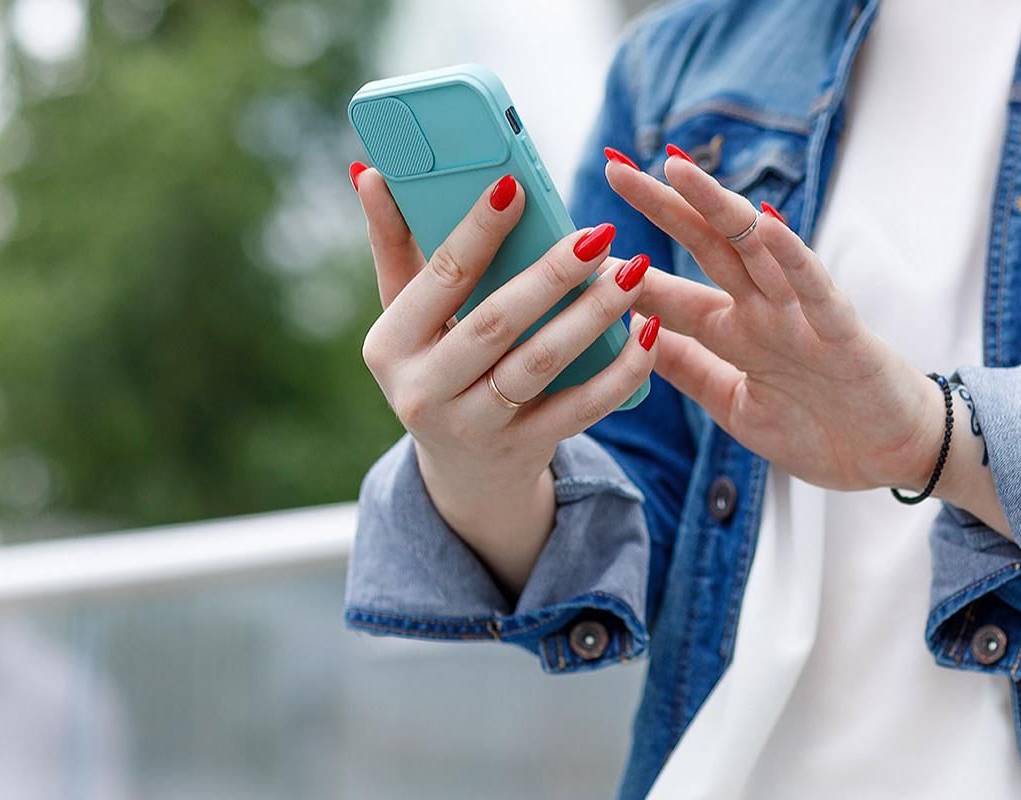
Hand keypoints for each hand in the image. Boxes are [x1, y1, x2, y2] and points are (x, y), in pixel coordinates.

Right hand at [351, 163, 658, 588]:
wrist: (463, 472)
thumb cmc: (437, 365)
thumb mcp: (405, 317)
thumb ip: (395, 246)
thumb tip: (372, 172)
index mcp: (390, 345)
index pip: (441, 278)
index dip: (478, 231)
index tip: (516, 185)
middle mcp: (424, 391)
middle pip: (497, 322)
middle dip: (551, 274)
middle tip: (597, 234)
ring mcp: (475, 426)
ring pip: (542, 364)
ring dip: (593, 315)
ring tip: (632, 274)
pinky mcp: (525, 449)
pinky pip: (581, 408)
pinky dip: (620, 370)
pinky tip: (648, 332)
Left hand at [603, 151, 944, 491]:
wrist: (893, 457)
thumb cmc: (822, 430)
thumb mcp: (734, 405)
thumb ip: (687, 368)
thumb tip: (629, 331)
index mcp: (736, 334)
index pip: (673, 289)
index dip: (629, 264)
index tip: (581, 237)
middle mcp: (765, 313)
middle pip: (707, 247)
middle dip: (662, 207)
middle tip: (615, 168)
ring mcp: (803, 317)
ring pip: (756, 249)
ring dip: (717, 208)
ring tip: (676, 170)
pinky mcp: (843, 332)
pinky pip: (817, 288)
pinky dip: (793, 256)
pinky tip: (766, 223)